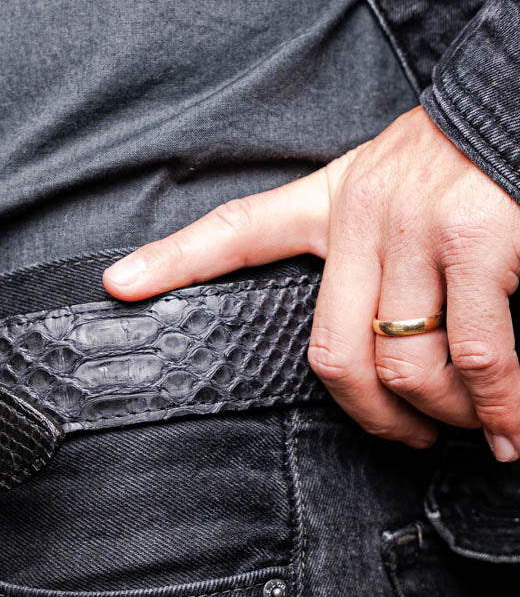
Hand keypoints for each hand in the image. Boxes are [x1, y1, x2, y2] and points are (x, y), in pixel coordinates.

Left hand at [102, 106, 519, 459]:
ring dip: (442, 415)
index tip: (117, 284)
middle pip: (332, 353)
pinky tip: (509, 429)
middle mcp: (362, 214)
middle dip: (374, 416)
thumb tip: (375, 341)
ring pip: (404, 363)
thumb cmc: (466, 159)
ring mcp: (417, 228)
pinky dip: (500, 406)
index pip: (236, 231)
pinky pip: (480, 353)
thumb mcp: (384, 182)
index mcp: (329, 201)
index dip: (173, 261)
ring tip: (467, 429)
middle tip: (406, 436)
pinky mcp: (478, 240)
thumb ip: (357, 247)